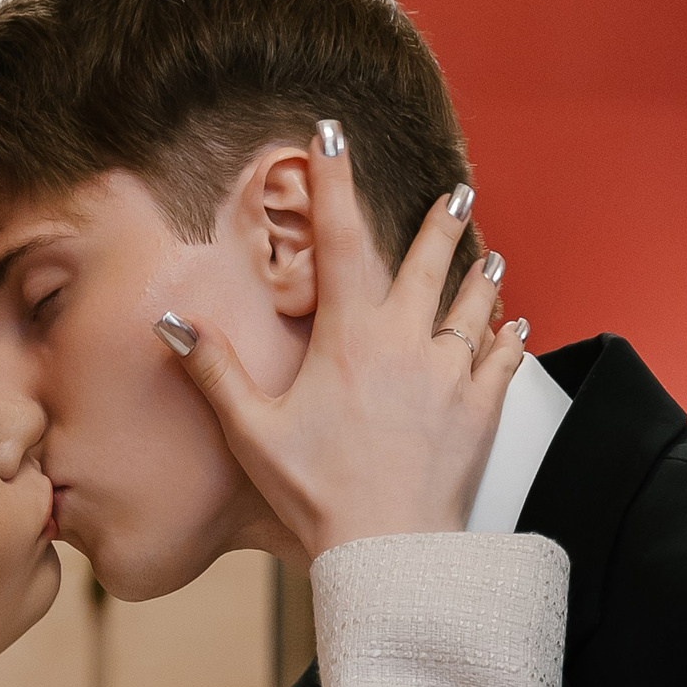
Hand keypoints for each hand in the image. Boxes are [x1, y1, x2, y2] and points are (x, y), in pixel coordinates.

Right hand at [155, 125, 525, 558]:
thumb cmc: (318, 496)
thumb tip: (172, 324)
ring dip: (483, 277)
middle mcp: (407, 341)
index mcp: (350, 336)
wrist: (389, 552)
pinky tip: (515, 327)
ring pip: (474, 306)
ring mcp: (450, 374)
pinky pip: (503, 362)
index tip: (334, 134)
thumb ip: (215, 371)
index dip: (333, 181)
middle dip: (441, 222)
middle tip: (456, 194)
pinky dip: (508, 340)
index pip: (339, 239)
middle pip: (428, 262)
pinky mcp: (481, 411)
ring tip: (493, 254)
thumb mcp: (254, 433)